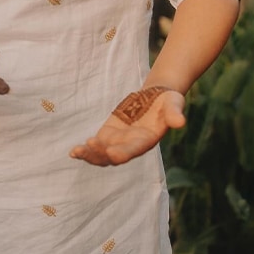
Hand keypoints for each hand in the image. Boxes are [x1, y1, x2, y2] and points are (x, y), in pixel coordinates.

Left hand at [69, 85, 185, 165]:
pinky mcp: (109, 134)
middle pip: (114, 156)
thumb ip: (174, 113)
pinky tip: (73, 153)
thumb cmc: (168, 101)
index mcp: (147, 139)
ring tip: (76, 152)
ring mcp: (119, 141)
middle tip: (88, 148)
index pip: (134, 149)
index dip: (123, 152)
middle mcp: (132, 145)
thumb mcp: (174, 103)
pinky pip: (96, 145)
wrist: (157, 97)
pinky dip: (86, 150)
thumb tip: (180, 122)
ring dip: (90, 154)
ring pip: (102, 154)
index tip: (112, 153)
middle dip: (101, 155)